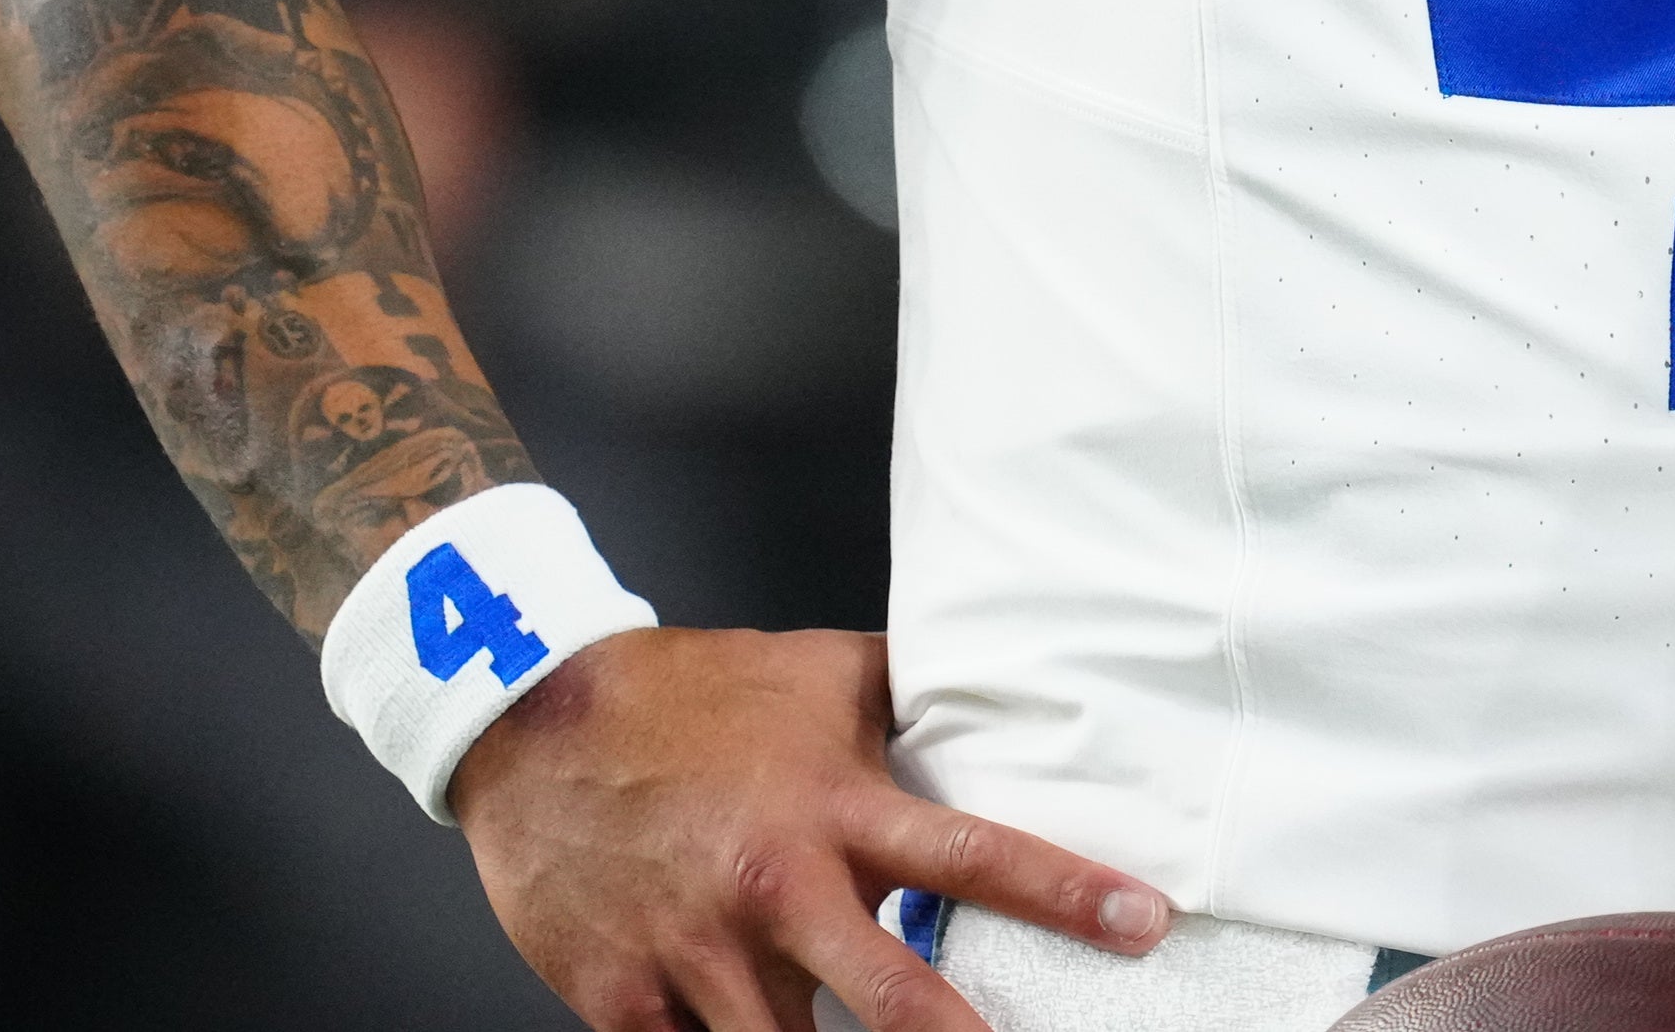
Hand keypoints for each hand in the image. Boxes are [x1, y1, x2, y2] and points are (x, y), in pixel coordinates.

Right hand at [450, 626, 1169, 1031]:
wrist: (531, 717)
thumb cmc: (686, 693)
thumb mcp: (819, 674)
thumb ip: (912, 699)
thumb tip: (1004, 690)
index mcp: (834, 808)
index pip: (973, 855)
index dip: (1065, 892)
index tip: (1142, 922)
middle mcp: (774, 888)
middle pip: (886, 998)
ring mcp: (695, 955)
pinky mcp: (624, 1001)